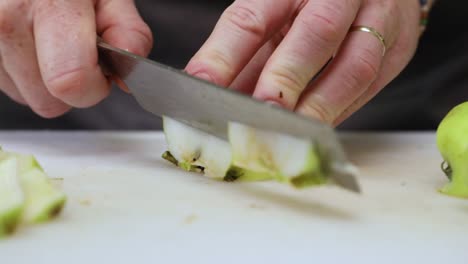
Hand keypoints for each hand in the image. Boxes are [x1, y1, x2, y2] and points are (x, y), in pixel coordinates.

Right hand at [0, 0, 151, 117]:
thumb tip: (127, 76)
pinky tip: (33, 44)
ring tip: (52, 42)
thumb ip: (128, 32)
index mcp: (48, 4)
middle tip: (77, 52)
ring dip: (46, 80)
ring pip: (27, 98)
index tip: (102, 74)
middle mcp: (6, 19)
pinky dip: (25, 72)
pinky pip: (10, 86)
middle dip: (72, 87)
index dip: (94, 87)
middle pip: (48, 102)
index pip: (70, 81)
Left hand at [186, 0, 420, 125]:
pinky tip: (311, 132)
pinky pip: (370, 87)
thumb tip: (212, 92)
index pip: (255, 16)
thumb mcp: (273, 11)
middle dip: (283, 82)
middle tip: (257, 117)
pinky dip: (336, 113)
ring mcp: (382, 17)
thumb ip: (246, 49)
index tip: (200, 88)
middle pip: (316, 34)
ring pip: (355, 67)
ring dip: (316, 109)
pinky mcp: (400, 47)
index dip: (225, 55)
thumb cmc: (310, 1)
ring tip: (285, 138)